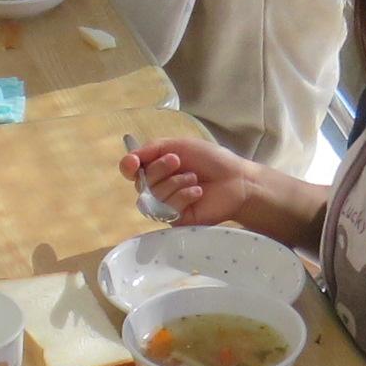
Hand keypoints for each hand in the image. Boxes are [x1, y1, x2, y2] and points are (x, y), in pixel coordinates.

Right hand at [121, 133, 257, 230]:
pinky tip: (197, 192)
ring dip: (176, 182)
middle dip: (160, 168)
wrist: (237, 179)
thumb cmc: (211, 160)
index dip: (128, 166)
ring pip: (154, 195)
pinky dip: (183, 196)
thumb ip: (152, 149)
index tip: (134, 162)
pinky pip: (168, 208)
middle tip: (179, 161)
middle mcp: (158, 186)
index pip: (130, 170)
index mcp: (157, 167)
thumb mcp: (180, 145)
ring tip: (194, 179)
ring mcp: (166, 205)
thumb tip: (128, 159)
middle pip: (141, 182)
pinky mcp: (177, 220)